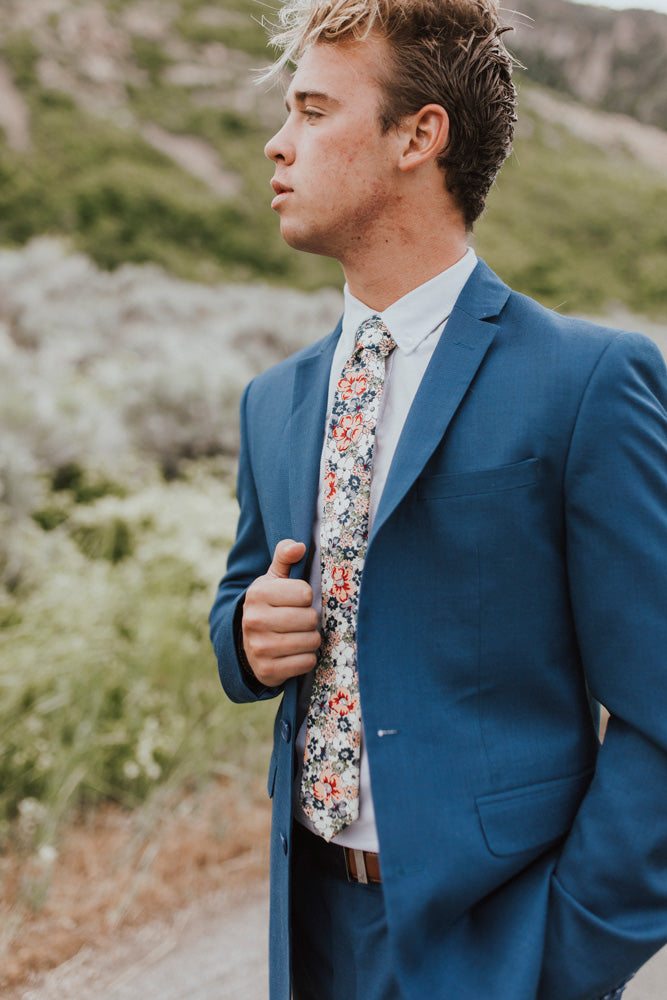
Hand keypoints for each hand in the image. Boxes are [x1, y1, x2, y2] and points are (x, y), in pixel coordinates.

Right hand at [242, 539, 320, 686]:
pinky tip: (295, 653)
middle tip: (299, 621)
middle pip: (310, 618)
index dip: (307, 596)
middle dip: (310, 620)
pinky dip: (306, 659)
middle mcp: (254, 620)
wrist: (248, 644)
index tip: (297, 601)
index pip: (305, 592)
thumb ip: (285, 557)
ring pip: (311, 641)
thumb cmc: (269, 605)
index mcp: (257, 593)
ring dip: (311, 639)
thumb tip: (299, 546)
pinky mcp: (267, 670)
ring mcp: (259, 647)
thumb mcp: (273, 579)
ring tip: (298, 636)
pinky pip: (306, 662)